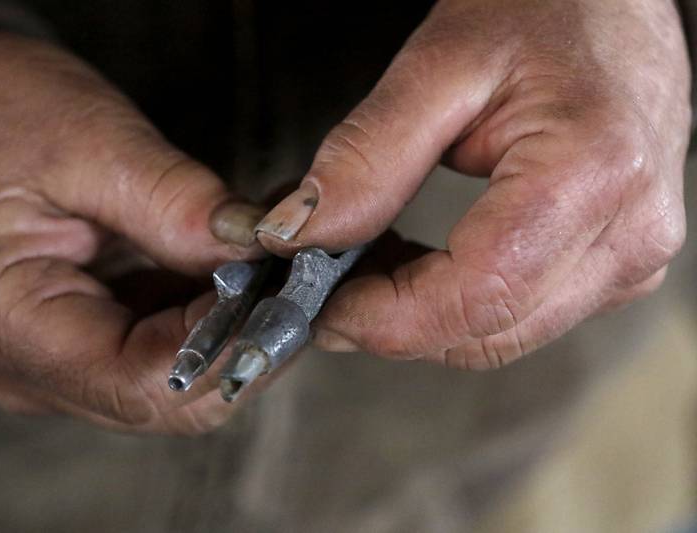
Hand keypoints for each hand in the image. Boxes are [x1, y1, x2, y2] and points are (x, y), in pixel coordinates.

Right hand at [0, 31, 267, 432]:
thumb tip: (262, 248)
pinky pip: (173, 347)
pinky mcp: (91, 338)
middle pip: (175, 396)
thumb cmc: (0, 114)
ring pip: (184, 378)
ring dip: (239, 325)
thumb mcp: (93, 145)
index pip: (152, 385)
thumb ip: (178, 206)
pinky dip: (217, 311)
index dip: (237, 345)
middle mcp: (35, 369)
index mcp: (13, 329)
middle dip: (248, 337)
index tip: (292, 287)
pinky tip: (239, 265)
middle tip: (298, 274)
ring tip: (273, 261)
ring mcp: (65, 361)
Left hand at [256, 0, 690, 367]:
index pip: (473, 296)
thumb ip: (367, 156)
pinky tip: (415, 267)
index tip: (319, 306)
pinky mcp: (618, 263)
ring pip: (500, 334)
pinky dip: (456, 305)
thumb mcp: (438, 66)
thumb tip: (298, 234)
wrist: (620, 1)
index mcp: (589, 176)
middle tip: (325, 285)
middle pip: (485, 331)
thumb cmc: (545, 9)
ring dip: (421, 318)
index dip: (383, 319)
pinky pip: (522, 314)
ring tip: (363, 269)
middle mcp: (628, 234)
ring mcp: (632, 257)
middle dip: (392, 325)